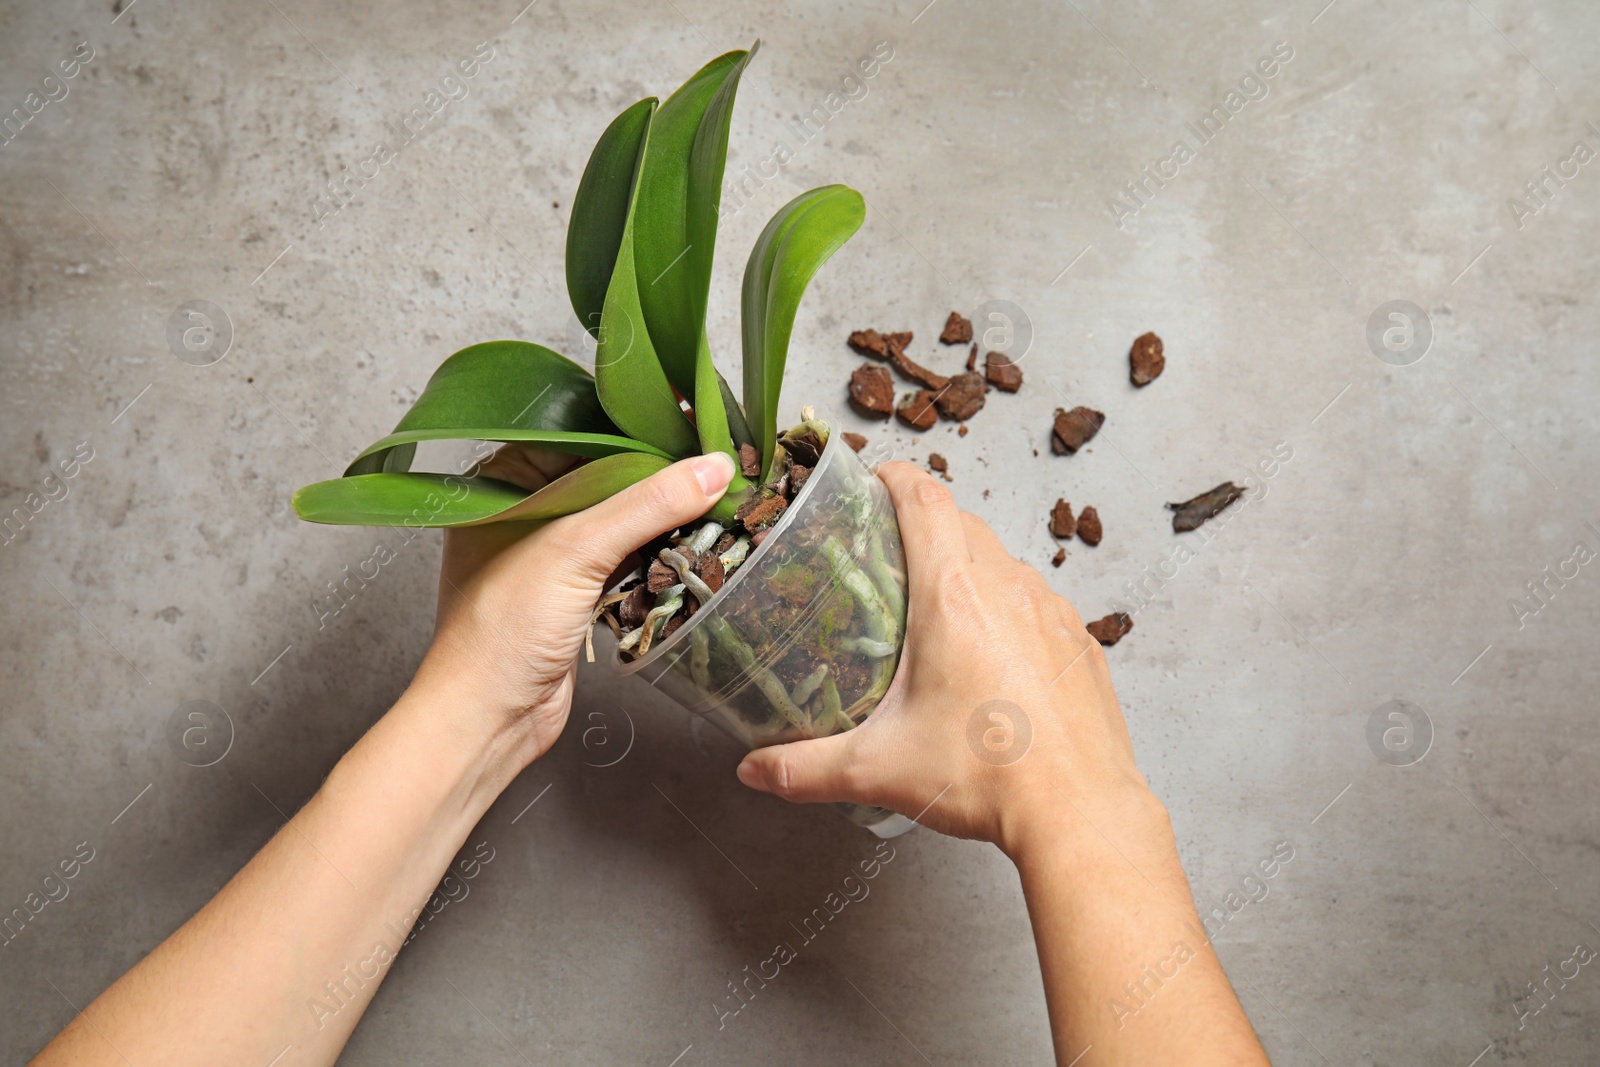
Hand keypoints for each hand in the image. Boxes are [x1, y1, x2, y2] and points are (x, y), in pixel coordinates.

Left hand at [411, 447, 736, 764]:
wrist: (489, 721)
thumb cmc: (502, 632)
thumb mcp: (577, 550)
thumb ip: (648, 504)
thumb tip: (713, 466)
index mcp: (504, 483)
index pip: (581, 434)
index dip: (637, 426)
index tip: (692, 417)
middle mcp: (524, 512)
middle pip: (607, 475)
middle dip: (660, 472)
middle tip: (716, 457)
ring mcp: (550, 554)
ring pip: (620, 518)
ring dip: (664, 514)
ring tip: (718, 492)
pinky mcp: (574, 593)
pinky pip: (625, 557)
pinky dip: (657, 552)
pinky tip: (695, 541)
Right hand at [735, 462, 1163, 853]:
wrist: (1081, 813)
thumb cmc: (988, 776)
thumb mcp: (879, 769)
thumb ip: (805, 767)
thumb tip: (755, 769)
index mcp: (953, 596)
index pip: (923, 498)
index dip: (893, 477)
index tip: (872, 480)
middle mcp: (1008, 588)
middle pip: (962, 523)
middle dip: (923, 526)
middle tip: (886, 556)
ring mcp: (1053, 613)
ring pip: (1005, 562)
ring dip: (969, 570)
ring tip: (936, 611)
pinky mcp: (1082, 644)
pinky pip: (1039, 605)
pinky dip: (1010, 612)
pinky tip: (992, 659)